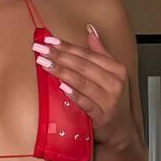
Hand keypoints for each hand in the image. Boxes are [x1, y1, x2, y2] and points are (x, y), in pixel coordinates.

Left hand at [33, 23, 133, 148]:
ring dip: (61, 71)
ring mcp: (109, 100)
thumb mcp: (111, 74)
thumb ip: (100, 52)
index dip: (67, 46)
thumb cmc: (111, 99)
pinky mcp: (101, 116)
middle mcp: (114, 83)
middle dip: (60, 56)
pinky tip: (61, 86)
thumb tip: (90, 30)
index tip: (49, 40)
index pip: (88, 54)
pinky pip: (85, 103)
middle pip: (83, 66)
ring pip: (82, 82)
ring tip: (44, 63)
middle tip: (41, 49)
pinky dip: (73, 94)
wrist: (119, 129)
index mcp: (116, 69)